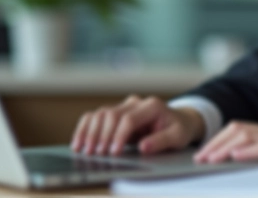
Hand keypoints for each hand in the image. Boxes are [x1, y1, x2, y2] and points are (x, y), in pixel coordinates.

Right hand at [70, 95, 203, 156]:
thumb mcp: (177, 137)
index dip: (119, 135)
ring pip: (100, 114)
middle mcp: (136, 102)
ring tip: (83, 150)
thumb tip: (144, 146)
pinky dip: (85, 128)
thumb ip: (162, 141)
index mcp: (152, 105)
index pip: (129, 118)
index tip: (114, 152)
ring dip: (90, 132)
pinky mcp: (116, 113)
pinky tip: (79, 142)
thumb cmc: (178, 129)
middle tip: (96, 155)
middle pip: (111, 114)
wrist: (179, 121)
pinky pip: (96, 117)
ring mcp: (124, 106)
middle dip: (102, 135)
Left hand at [194, 121, 257, 164]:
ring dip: (224, 147)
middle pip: (237, 130)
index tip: (204, 153)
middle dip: (215, 143)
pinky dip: (248, 151)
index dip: (218, 140)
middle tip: (199, 158)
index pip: (238, 130)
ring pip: (247, 136)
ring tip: (210, 158)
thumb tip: (248, 160)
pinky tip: (236, 156)